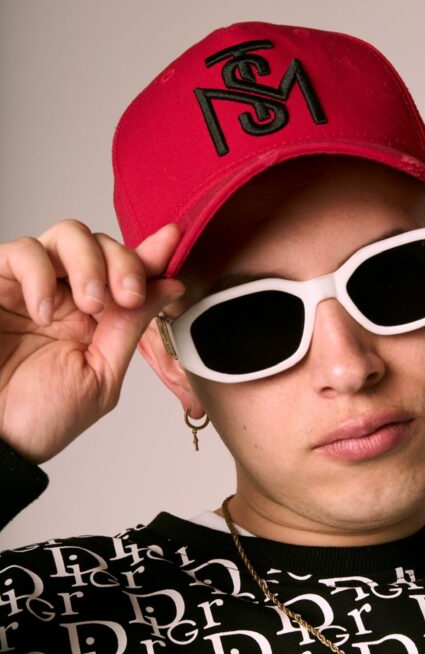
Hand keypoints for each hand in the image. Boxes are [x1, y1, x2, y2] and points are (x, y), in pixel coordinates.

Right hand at [0, 220, 184, 463]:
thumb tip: (168, 286)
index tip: (172, 241)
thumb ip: (130, 328)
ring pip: (68, 235)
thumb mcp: (100, 375)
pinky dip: (40, 274)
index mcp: (96, 319)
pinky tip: (44, 311)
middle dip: (123, 262)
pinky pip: (23, 251)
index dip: (151, 254)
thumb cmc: (40, 418)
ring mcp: (31, 285)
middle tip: (128, 295)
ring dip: (90, 263)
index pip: (127, 272)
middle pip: (102, 244)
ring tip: (90, 304)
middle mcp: (65, 295)